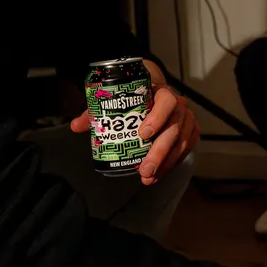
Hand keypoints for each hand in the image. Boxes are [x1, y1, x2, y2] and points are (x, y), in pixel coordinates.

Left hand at [71, 60, 198, 184]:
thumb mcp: (117, 97)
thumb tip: (76, 126)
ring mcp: (186, 119)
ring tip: (149, 177)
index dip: (157, 118)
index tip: (142, 134)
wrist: (155, 89)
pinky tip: (159, 174)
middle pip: (174, 128)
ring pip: (182, 142)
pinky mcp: (190, 132)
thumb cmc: (136, 94)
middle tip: (144, 169)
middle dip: (159, 152)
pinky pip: (185, 149)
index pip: (166, 102)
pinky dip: (173, 164)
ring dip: (166, 163)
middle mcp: (178, 105)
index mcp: (161, 92)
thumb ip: (98, 110)